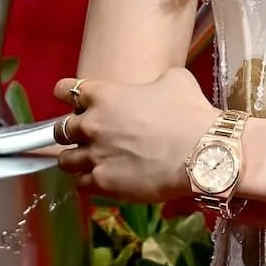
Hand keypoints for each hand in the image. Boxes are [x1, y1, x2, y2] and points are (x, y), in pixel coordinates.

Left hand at [49, 68, 216, 202]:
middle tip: (91, 138)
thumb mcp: (176, 81)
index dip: (68, 97)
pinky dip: (89, 183)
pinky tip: (105, 181)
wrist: (203, 153)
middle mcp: (91, 124)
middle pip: (61, 129)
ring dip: (76, 160)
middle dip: (73, 133)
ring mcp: (94, 155)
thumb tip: (157, 86)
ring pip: (65, 160)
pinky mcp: (102, 183)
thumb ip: (155, 82)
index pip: (63, 90)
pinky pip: (81, 185)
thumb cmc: (191, 113)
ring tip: (93, 163)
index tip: (76, 104)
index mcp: (102, 95)